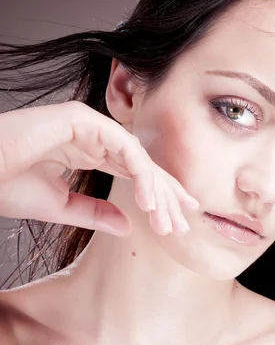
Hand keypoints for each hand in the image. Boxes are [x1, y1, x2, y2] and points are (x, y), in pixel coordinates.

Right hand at [0, 100, 198, 236]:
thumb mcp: (60, 206)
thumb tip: (128, 226)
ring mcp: (88, 124)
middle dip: (166, 194)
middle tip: (186, 221)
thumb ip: (95, 212)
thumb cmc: (6, 184)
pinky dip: (140, 173)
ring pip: (137, 157)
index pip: (133, 173)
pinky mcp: (81, 118)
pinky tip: (150, 201)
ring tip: (168, 220)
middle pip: (142, 165)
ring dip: (157, 189)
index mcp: (88, 151)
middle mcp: (93, 135)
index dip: (158, 195)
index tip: (177, 220)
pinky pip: (122, 147)